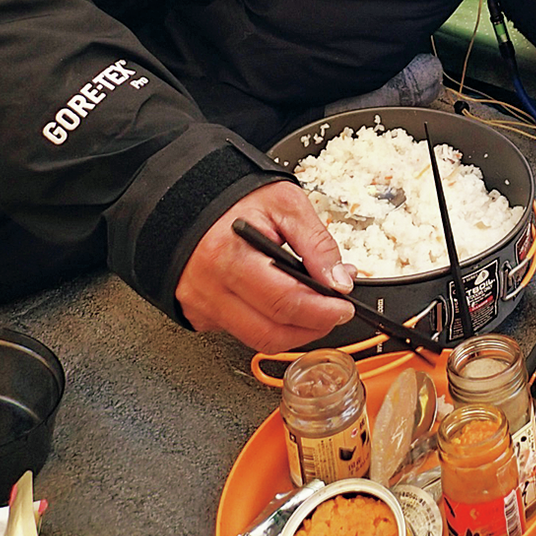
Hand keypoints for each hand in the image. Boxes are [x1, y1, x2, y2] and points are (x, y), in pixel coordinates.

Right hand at [176, 181, 355, 350]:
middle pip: (270, 332)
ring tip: (312, 307)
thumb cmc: (236, 198)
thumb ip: (317, 242)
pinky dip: (267, 323)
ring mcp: (201, 304)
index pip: (283, 301)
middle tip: (333, 313)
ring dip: (293, 331)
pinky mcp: (200, 313)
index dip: (321, 312)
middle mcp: (209, 286)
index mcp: (229, 254)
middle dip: (312, 328)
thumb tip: (339, 281)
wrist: (192, 196)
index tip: (344, 309)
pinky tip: (280, 302)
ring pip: (256, 339)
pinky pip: (239, 330)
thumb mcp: (286, 204)